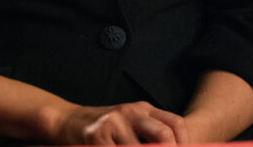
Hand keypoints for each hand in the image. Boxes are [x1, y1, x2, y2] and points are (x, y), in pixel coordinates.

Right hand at [54, 101, 187, 144]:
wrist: (66, 120)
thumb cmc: (103, 128)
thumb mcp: (130, 123)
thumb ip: (150, 135)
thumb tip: (174, 146)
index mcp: (143, 109)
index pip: (177, 124)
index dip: (185, 144)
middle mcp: (130, 112)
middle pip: (164, 135)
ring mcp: (114, 123)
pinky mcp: (97, 136)